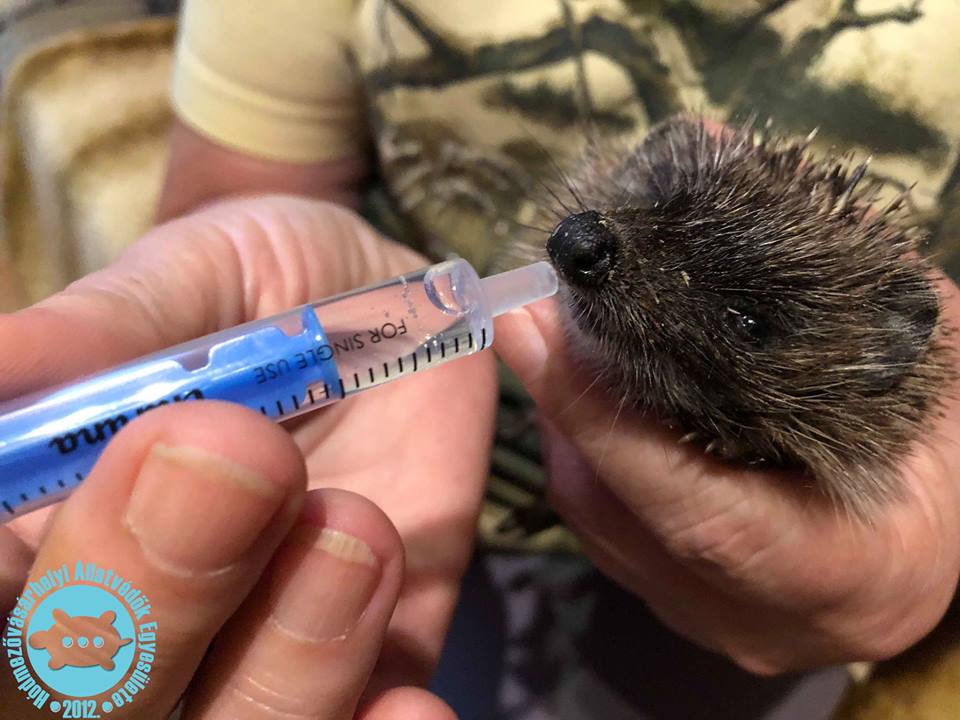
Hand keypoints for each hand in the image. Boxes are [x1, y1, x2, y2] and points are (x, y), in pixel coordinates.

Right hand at [0, 195, 496, 715]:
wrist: (401, 316)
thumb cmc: (272, 286)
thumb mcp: (195, 273)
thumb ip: (103, 329)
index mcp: (54, 532)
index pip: (4, 612)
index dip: (34, 579)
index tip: (54, 506)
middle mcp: (145, 623)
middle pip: (90, 705)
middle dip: (147, 602)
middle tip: (242, 456)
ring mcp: (265, 656)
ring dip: (290, 656)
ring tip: (355, 525)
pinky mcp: (379, 663)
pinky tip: (409, 704)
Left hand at [494, 280, 959, 674]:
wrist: (933, 546)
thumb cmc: (944, 458)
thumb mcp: (931, 370)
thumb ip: (847, 293)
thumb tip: (724, 173)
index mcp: (838, 568)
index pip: (694, 509)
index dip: (601, 420)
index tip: (531, 326)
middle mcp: (758, 618)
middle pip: (618, 512)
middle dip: (560, 404)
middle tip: (530, 308)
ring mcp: (712, 623)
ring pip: (596, 525)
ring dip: (561, 426)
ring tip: (548, 339)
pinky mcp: (682, 608)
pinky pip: (602, 534)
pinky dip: (581, 456)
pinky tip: (579, 398)